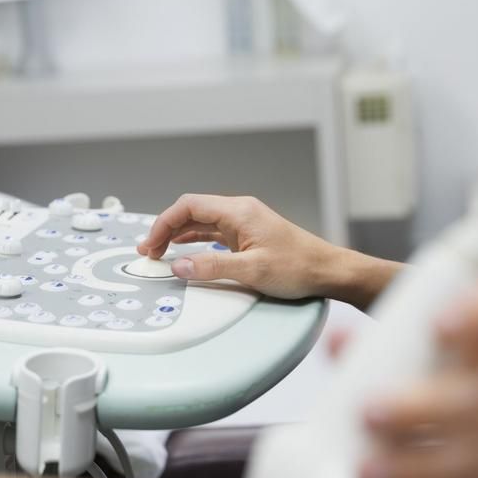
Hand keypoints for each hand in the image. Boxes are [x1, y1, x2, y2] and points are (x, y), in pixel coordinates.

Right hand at [137, 194, 400, 304]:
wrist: (328, 271)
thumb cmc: (299, 267)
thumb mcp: (251, 270)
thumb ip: (211, 267)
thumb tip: (178, 266)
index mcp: (238, 212)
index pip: (189, 206)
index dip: (164, 223)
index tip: (151, 243)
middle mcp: (239, 212)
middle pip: (191, 212)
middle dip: (166, 229)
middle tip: (149, 251)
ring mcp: (243, 223)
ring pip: (201, 222)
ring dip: (178, 235)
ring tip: (160, 252)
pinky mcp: (248, 236)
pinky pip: (212, 232)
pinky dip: (193, 240)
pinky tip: (184, 251)